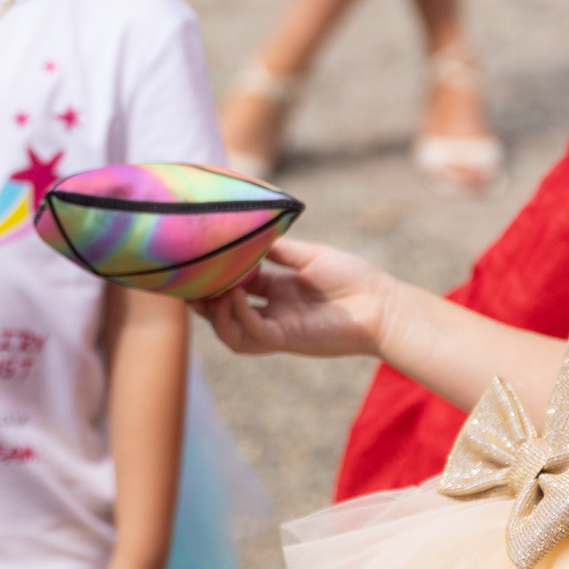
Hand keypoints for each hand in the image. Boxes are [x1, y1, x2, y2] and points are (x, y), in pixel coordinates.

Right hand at [196, 236, 398, 359]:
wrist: (383, 305)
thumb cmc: (354, 278)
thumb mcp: (308, 255)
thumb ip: (277, 248)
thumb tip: (249, 229)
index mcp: (276, 291)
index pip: (232, 287)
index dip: (212, 279)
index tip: (193, 264)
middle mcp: (272, 312)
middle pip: (223, 315)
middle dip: (202, 302)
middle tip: (186, 284)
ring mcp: (278, 329)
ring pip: (230, 333)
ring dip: (215, 314)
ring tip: (209, 293)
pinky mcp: (288, 339)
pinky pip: (252, 332)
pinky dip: (238, 315)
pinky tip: (235, 294)